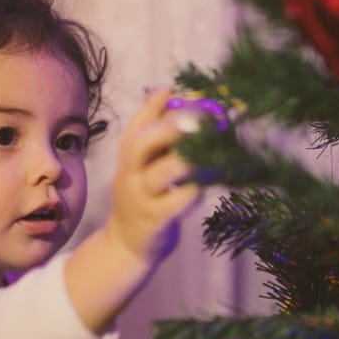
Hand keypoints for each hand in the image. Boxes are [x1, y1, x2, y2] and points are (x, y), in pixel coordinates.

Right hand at [106, 87, 202, 264]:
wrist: (124, 247)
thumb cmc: (143, 198)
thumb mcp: (140, 167)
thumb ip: (154, 134)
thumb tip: (169, 91)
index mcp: (127, 159)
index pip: (135, 126)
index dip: (153, 106)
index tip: (172, 90)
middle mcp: (130, 175)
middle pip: (142, 143)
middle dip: (172, 127)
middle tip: (200, 119)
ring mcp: (142, 199)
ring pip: (164, 171)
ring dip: (192, 158)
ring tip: (214, 151)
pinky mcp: (156, 220)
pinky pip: (179, 200)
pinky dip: (197, 187)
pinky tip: (211, 180)